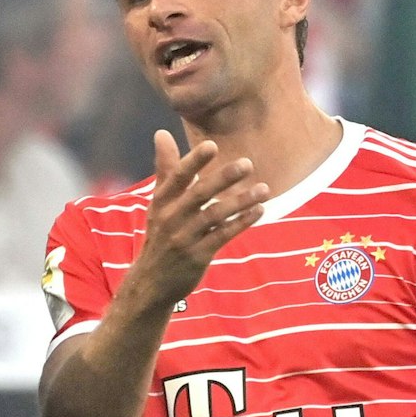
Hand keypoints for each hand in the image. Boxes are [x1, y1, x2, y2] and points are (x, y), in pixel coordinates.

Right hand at [128, 132, 267, 311]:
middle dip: (223, 178)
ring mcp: (184, 238)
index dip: (194, 161)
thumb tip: (161, 133)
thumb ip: (165, 168)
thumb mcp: (158, 203)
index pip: (177, 177)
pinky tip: (258, 211)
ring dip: (241, 201)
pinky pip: (223, 236)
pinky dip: (241, 222)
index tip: (212, 145)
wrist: (151, 283)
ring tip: (264, 189)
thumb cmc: (160, 235)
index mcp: (161, 201)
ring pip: (215, 215)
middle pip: (199, 194)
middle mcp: (171, 218)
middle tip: (248, 164)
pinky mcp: (197, 256)